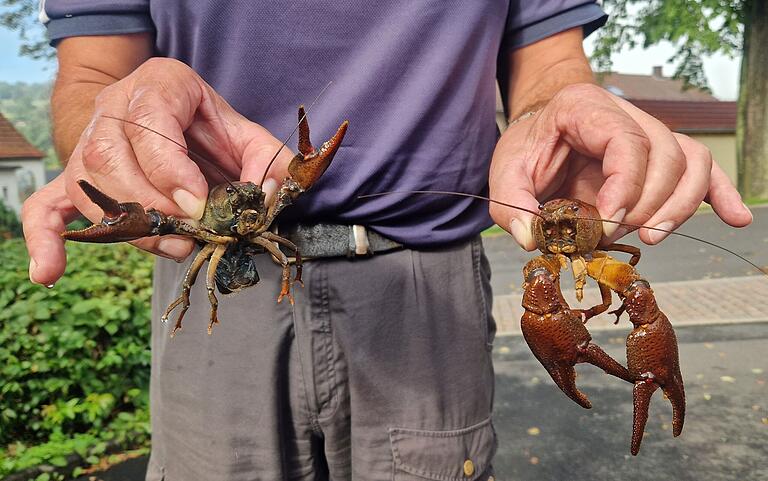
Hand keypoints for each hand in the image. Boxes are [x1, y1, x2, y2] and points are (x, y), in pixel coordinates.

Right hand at [22, 57, 292, 285]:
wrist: (171, 116)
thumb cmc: (210, 128)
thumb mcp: (248, 134)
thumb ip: (268, 162)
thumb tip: (271, 196)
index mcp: (160, 84)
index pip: (150, 120)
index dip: (170, 168)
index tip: (196, 204)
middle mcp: (114, 106)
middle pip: (109, 155)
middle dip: (151, 204)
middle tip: (188, 233)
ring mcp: (87, 140)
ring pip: (86, 185)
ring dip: (127, 226)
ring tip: (170, 248)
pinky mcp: (76, 177)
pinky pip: (47, 206)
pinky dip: (46, 239)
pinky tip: (50, 272)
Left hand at [489, 83, 752, 249]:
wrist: (538, 131)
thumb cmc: (527, 147)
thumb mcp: (505, 171)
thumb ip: (511, 204)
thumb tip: (532, 237)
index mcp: (585, 108)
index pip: (626, 141)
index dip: (626, 186)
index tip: (608, 223)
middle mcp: (625, 114)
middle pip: (665, 155)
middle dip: (645, 205)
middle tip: (614, 234)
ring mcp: (649, 132)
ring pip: (690, 162)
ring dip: (679, 206)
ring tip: (651, 236)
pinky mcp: (660, 156)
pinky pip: (701, 168)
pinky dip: (719, 193)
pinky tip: (735, 217)